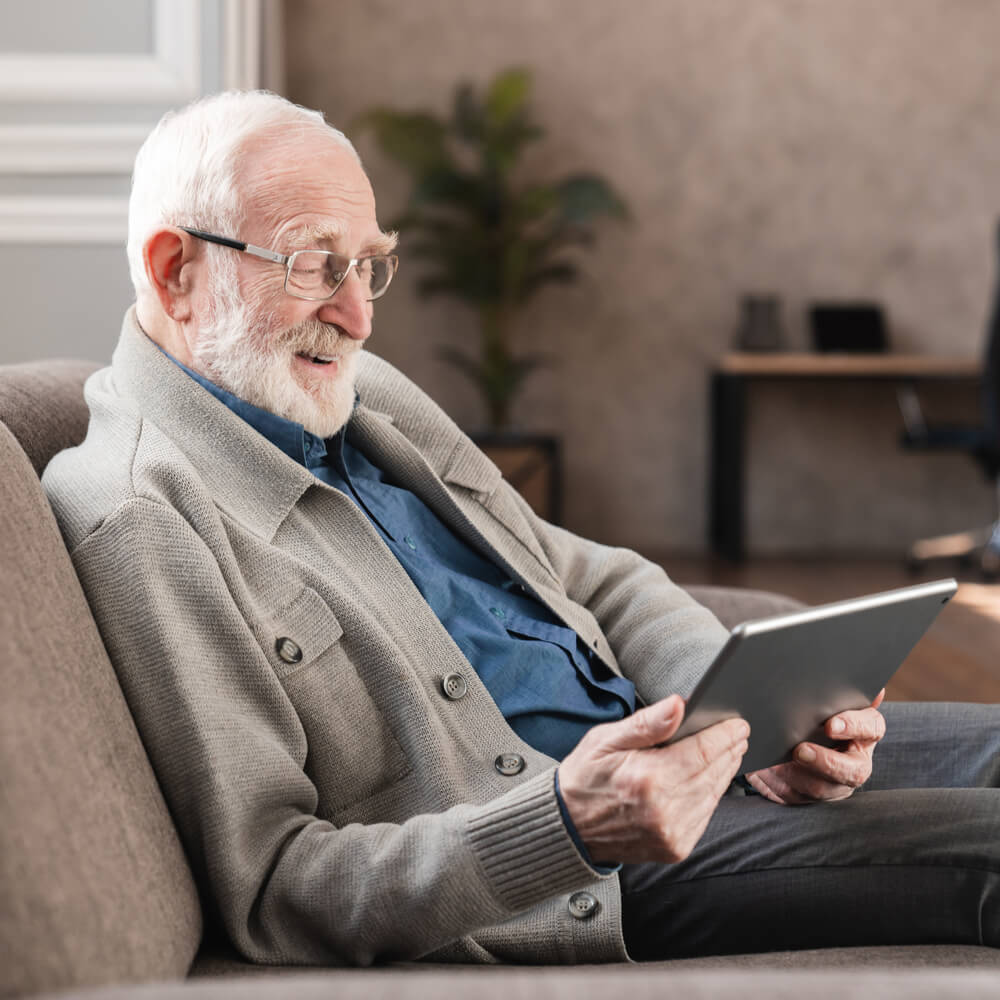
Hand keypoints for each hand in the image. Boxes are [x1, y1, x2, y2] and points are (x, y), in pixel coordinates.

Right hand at [557, 695, 748, 864]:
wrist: (569, 826)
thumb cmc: (585, 777)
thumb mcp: (606, 739)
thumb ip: (647, 723)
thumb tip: (679, 705)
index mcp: (648, 778)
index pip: (702, 752)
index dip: (724, 735)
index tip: (738, 723)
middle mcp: (664, 809)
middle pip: (713, 773)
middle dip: (729, 750)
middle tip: (738, 734)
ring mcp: (672, 833)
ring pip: (714, 795)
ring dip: (725, 772)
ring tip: (729, 752)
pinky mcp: (675, 848)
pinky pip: (705, 816)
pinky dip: (712, 795)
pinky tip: (711, 779)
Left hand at [746, 690, 885, 804]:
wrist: (787, 735)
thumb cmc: (814, 712)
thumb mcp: (825, 698)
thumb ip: (843, 691)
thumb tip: (868, 685)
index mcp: (864, 732)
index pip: (871, 728)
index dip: (854, 726)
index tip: (831, 724)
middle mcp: (854, 760)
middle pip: (854, 770)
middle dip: (827, 762)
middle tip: (801, 750)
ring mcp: (834, 782)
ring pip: (824, 788)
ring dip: (800, 777)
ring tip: (779, 763)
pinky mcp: (809, 795)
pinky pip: (796, 796)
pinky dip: (779, 784)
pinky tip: (764, 772)